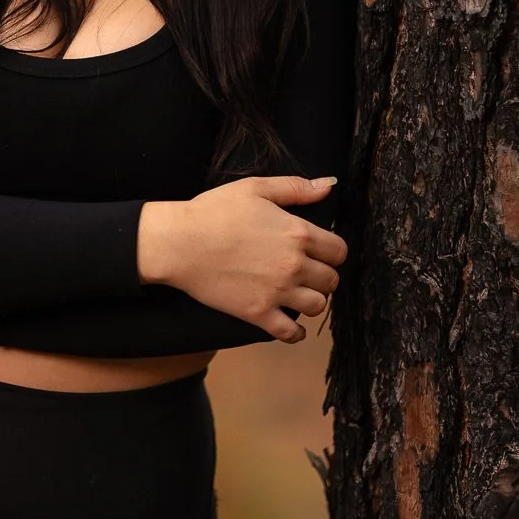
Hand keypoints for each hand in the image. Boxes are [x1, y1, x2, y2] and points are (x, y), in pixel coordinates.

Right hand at [136, 175, 347, 344]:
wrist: (180, 242)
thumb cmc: (214, 211)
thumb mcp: (255, 188)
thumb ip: (295, 188)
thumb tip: (328, 185)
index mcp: (298, 232)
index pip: (338, 251)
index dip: (331, 251)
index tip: (318, 251)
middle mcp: (293, 264)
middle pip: (331, 280)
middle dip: (322, 275)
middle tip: (306, 272)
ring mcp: (277, 291)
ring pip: (317, 306)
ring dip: (311, 300)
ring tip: (297, 294)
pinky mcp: (258, 313)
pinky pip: (291, 333)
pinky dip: (295, 333)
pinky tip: (289, 323)